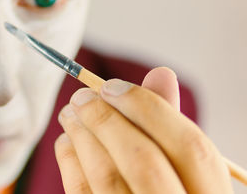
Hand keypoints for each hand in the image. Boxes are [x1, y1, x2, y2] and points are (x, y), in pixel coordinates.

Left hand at [55, 67, 232, 193]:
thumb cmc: (169, 185)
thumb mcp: (182, 163)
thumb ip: (169, 122)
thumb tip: (160, 73)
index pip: (188, 146)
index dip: (147, 108)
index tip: (112, 86)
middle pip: (143, 162)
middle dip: (106, 120)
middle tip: (80, 97)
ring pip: (107, 177)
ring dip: (82, 136)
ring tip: (70, 113)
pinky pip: (81, 193)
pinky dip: (70, 161)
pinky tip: (67, 142)